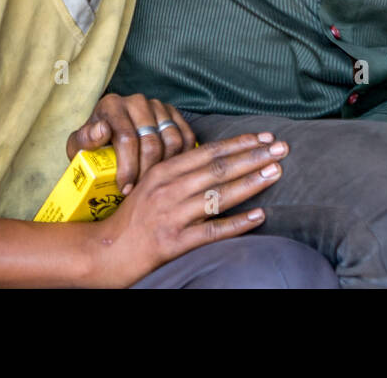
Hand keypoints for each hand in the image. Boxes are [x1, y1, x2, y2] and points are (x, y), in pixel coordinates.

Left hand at [66, 93, 197, 193]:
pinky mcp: (174, 113)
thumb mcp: (78, 145)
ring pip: (172, 140)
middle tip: (139, 192)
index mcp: (111, 105)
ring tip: (153, 183)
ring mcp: (158, 106)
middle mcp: (137, 101)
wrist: (108, 135)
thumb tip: (102, 130)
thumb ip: (84, 139)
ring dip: (164, 167)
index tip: (124, 188)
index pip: (126, 138)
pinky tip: (169, 173)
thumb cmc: (93, 145)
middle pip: (151, 142)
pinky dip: (182, 157)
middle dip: (145, 172)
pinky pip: (187, 137)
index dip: (127, 167)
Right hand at [88, 131, 288, 286]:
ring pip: (219, 195)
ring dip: (251, 182)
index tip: (265, 135)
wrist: (105, 252)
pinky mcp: (174, 242)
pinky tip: (260, 215)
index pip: (209, 151)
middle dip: (254, 156)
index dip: (240, 142)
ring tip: (276, 171)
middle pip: (219, 169)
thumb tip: (218, 157)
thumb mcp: (152, 184)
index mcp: (164, 171)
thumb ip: (181, 171)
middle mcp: (169, 190)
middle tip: (282, 147)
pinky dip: (238, 223)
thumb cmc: (133, 216)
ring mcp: (172, 216)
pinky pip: (212, 231)